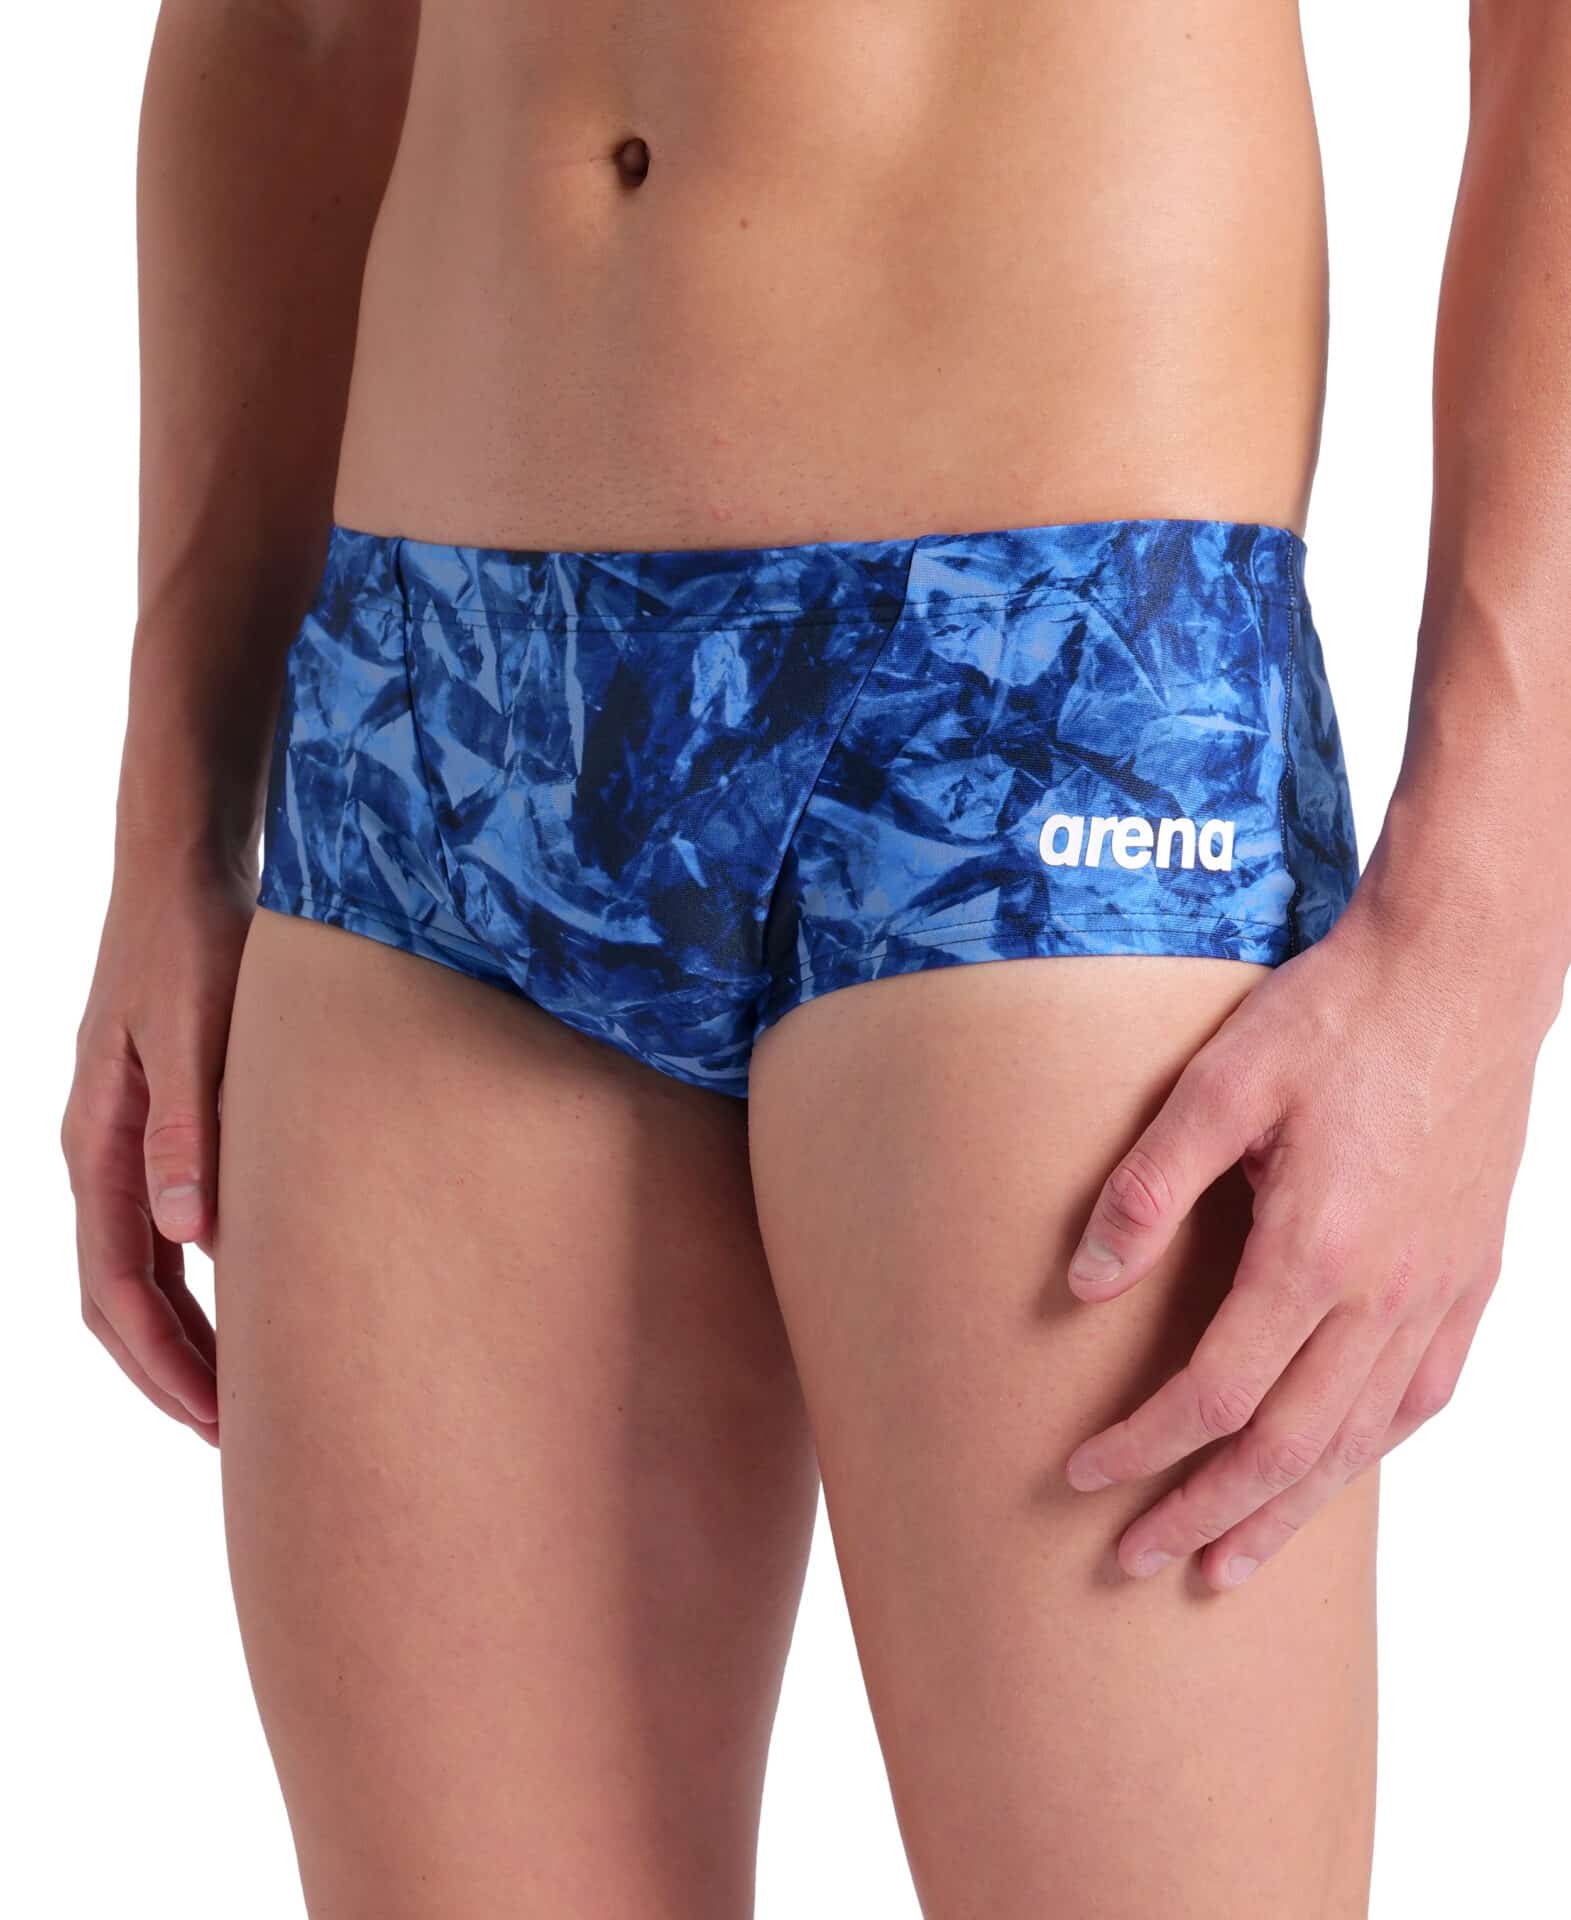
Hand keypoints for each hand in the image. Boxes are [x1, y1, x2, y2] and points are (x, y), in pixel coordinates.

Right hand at [61, 851, 254, 1443]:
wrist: (183, 866)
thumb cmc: (192, 937)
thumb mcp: (195, 1027)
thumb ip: (190, 1128)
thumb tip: (188, 1239)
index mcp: (99, 1143)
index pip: (117, 1288)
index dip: (165, 1364)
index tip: (221, 1423)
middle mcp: (103, 1153)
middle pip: (122, 1298)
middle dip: (174, 1373)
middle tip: (246, 1440)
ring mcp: (128, 1140)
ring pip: (143, 1271)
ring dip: (188, 1337)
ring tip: (252, 1394)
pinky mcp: (164, 1122)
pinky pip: (166, 1229)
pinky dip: (202, 1283)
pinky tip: (257, 1301)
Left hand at [1061, 890, 1557, 1590]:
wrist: (1461, 971)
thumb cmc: (1335, 1015)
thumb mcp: (1219, 1081)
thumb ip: (1148, 1188)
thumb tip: (1082, 1286)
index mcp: (1316, 1249)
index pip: (1215, 1391)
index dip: (1143, 1447)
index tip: (1082, 1475)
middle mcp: (1387, 1292)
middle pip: (1287, 1446)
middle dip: (1205, 1513)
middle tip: (1138, 1562)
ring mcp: (1440, 1289)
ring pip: (1359, 1439)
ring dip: (1287, 1510)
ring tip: (1229, 1562)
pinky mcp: (1471, 1273)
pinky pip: (1423, 1395)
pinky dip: (1369, 1450)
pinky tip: (1336, 1470)